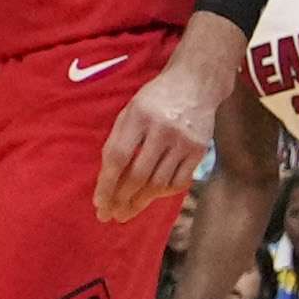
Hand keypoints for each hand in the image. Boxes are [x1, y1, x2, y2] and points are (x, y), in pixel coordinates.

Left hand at [92, 51, 218, 220]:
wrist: (195, 83)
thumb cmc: (155, 99)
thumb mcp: (131, 110)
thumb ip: (119, 139)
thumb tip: (107, 176)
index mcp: (138, 115)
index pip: (118, 156)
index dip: (106, 183)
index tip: (98, 203)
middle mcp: (162, 129)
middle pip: (139, 175)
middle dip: (121, 199)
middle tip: (109, 215)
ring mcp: (184, 141)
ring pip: (159, 183)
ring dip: (140, 202)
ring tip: (126, 212)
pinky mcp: (200, 150)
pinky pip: (180, 181)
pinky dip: (164, 194)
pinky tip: (152, 198)